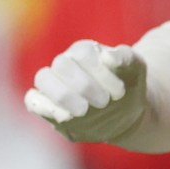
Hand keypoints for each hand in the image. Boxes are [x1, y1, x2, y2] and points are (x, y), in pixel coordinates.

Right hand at [25, 40, 147, 142]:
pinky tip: (64, 117)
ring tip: (83, 111)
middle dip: (84, 85)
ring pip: (43, 79)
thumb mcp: (136, 71)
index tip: (120, 92)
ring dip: (63, 95)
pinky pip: (32, 100)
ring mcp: (52, 84)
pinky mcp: (45, 104)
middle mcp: (65, 64)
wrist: (124, 113)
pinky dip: (43, 106)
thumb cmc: (129, 87)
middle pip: (62, 64)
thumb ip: (126, 59)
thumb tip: (108, 56)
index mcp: (84, 51)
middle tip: (104, 102)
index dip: (100, 72)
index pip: (84, 54)